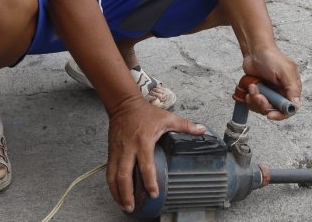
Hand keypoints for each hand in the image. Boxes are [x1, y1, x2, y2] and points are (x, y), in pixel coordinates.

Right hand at [105, 97, 205, 213]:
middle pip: (124, 175)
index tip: (154, 193)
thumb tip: (202, 130)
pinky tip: (116, 194)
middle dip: (127, 193)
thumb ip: (185, 125)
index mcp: (143, 141)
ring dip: (117, 193)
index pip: (145, 165)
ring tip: (124, 205)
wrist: (124, 104)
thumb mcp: (167, 118)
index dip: (149, 181)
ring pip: (113, 176)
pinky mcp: (111, 152)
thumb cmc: (145, 112)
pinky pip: (109, 172)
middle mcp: (128, 149)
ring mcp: (117, 151)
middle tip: (132, 206)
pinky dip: (111, 185)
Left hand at [241, 46, 301, 119]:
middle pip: (274, 110)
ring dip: (255, 100)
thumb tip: (296, 105)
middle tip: (258, 95)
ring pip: (262, 108)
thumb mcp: (285, 71)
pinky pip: (254, 104)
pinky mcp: (259, 93)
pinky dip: (250, 98)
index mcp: (291, 89)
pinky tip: (250, 88)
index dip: (280, 115)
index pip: (290, 109)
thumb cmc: (271, 57)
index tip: (270, 115)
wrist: (254, 51)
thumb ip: (292, 88)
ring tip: (252, 87)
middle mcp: (281, 93)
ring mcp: (269, 94)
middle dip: (263, 105)